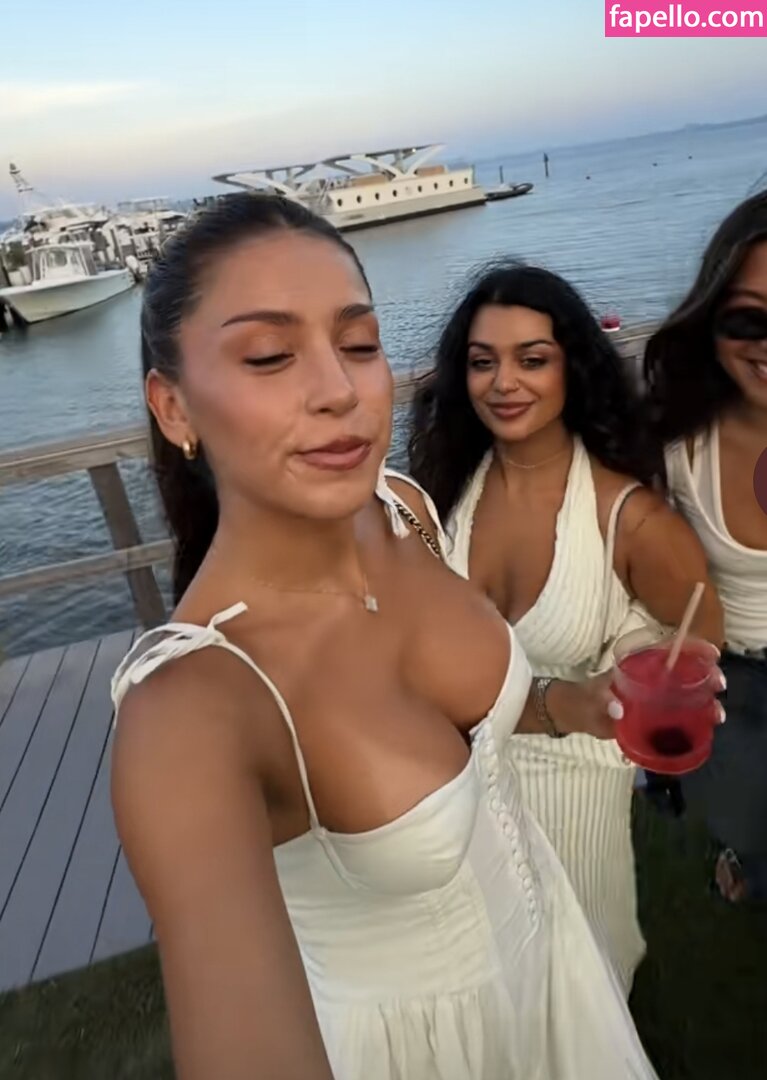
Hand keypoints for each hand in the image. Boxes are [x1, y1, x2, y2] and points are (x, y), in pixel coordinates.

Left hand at [545, 649, 726, 741]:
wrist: (572, 715)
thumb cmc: (581, 700)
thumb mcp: (588, 701)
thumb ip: (601, 703)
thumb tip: (618, 708)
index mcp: (635, 665)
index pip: (668, 649)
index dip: (692, 648)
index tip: (711, 654)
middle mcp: (647, 676)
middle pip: (683, 670)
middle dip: (705, 675)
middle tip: (718, 688)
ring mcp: (650, 694)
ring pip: (683, 691)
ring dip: (703, 698)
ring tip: (716, 713)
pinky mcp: (650, 712)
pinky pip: (676, 711)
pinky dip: (692, 716)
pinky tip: (704, 725)